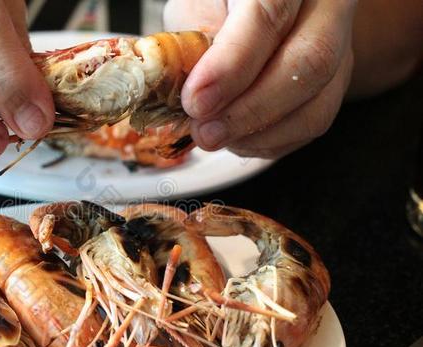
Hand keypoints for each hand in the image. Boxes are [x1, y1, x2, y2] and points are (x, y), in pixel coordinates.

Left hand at [165, 0, 356, 158]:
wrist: (260, 17)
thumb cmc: (219, 8)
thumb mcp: (196, 9)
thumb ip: (194, 41)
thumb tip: (193, 90)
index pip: (269, 14)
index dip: (232, 64)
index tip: (196, 101)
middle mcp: (327, 6)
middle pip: (310, 62)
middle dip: (250, 110)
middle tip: (204, 132)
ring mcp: (343, 47)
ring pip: (317, 104)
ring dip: (258, 134)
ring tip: (214, 136)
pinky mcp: (338, 84)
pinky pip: (312, 125)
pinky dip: (269, 142)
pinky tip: (237, 137)